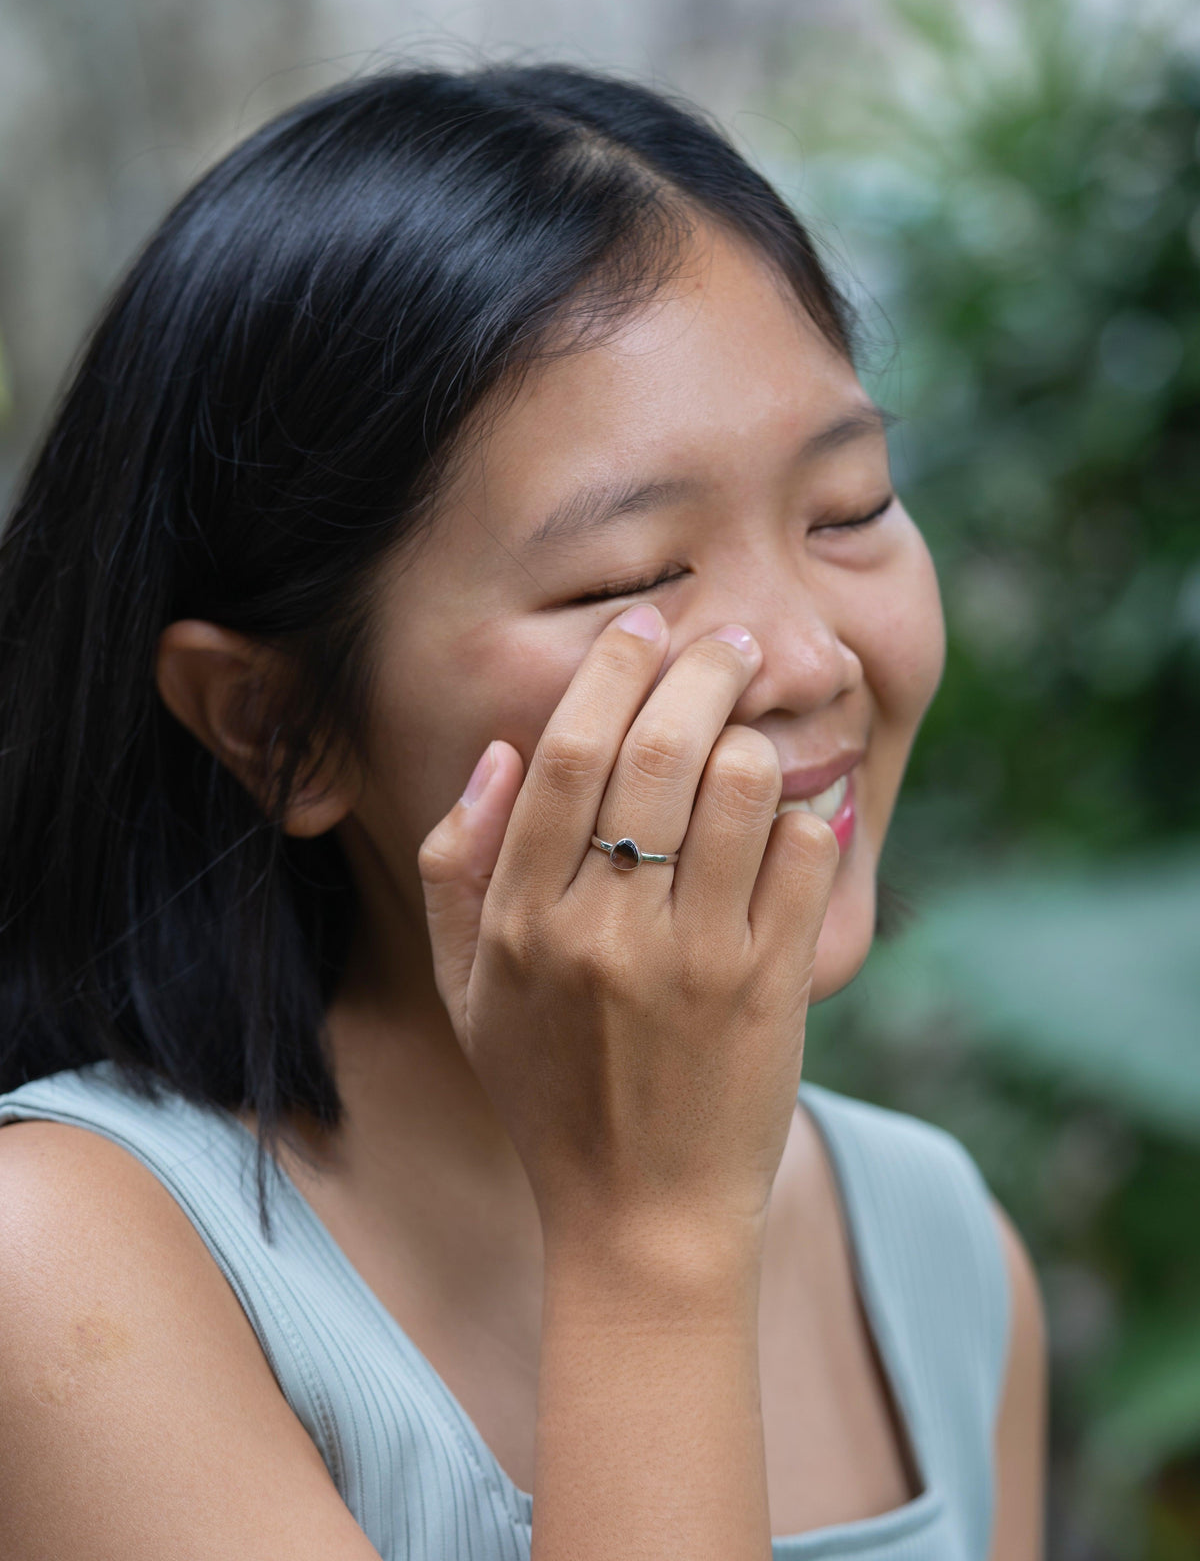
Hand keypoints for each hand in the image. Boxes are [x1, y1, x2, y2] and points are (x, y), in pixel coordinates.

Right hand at [418, 603, 839, 1252]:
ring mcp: (696, 962)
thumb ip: (459, 866)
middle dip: (704, 667)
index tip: (646, 623)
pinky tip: (790, 824)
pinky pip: (803, 859)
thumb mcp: (466, 989)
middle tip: (730, 640)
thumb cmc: (549, 1091)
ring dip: (756, 740)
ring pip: (742, 789)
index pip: (563, 757)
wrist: (642, 1217)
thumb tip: (501, 750)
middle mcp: (605, 933)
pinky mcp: (771, 990)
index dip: (611, 671)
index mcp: (521, 923)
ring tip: (755, 736)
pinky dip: (805, 821)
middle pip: (662, 751)